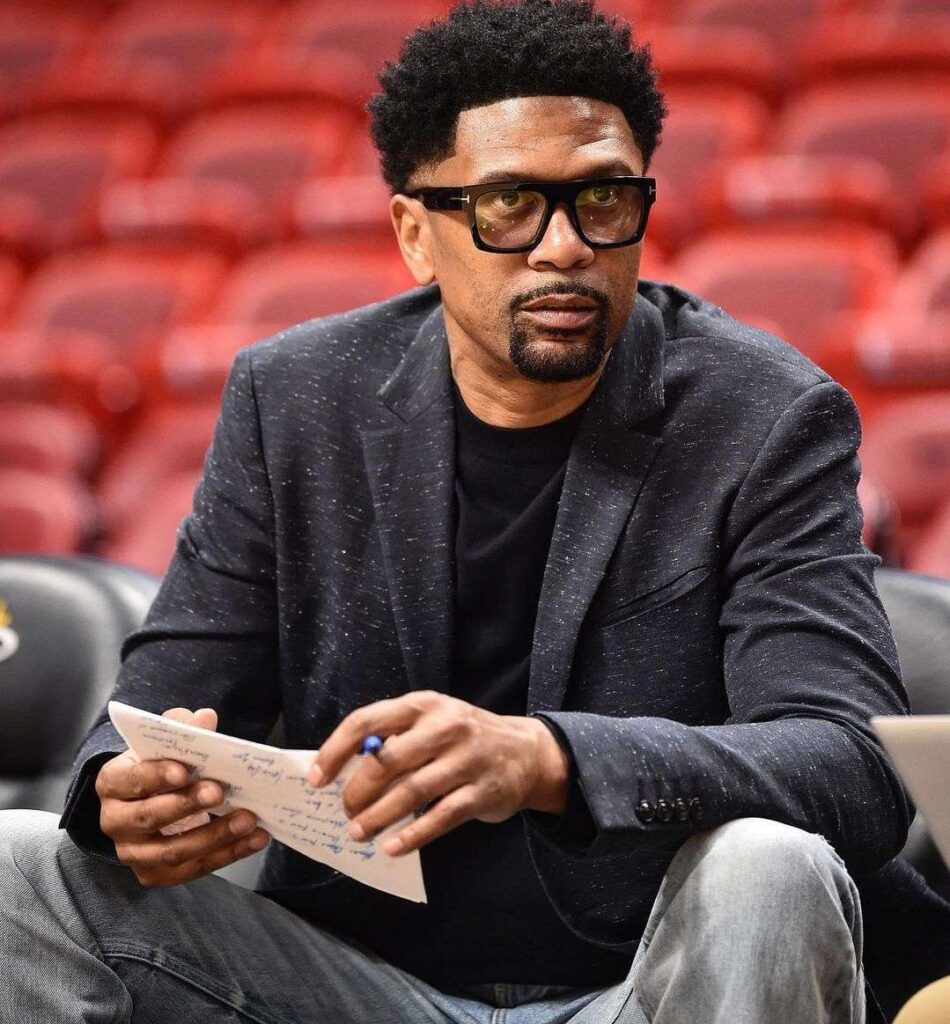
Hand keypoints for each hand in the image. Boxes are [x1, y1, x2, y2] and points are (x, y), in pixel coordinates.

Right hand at [95, 706, 269, 887]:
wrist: (148, 800)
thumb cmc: (157, 766)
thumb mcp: (163, 744)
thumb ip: (182, 729)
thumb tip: (204, 717)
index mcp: (112, 783)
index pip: (130, 779)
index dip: (156, 775)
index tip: (185, 770)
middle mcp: (114, 822)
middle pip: (149, 817)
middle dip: (187, 805)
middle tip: (219, 791)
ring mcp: (133, 853)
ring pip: (172, 851)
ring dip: (214, 836)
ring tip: (248, 820)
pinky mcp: (155, 874)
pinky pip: (193, 869)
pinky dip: (227, 855)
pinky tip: (254, 839)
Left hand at [310, 691, 568, 855]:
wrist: (526, 752)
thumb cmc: (464, 737)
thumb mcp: (432, 720)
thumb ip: (395, 738)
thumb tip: (345, 771)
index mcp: (423, 705)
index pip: (367, 721)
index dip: (336, 750)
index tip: (317, 777)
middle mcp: (444, 727)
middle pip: (387, 760)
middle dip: (357, 791)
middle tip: (345, 811)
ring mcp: (465, 760)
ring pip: (411, 791)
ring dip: (378, 816)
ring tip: (357, 833)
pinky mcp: (481, 792)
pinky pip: (440, 818)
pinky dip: (412, 836)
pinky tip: (391, 847)